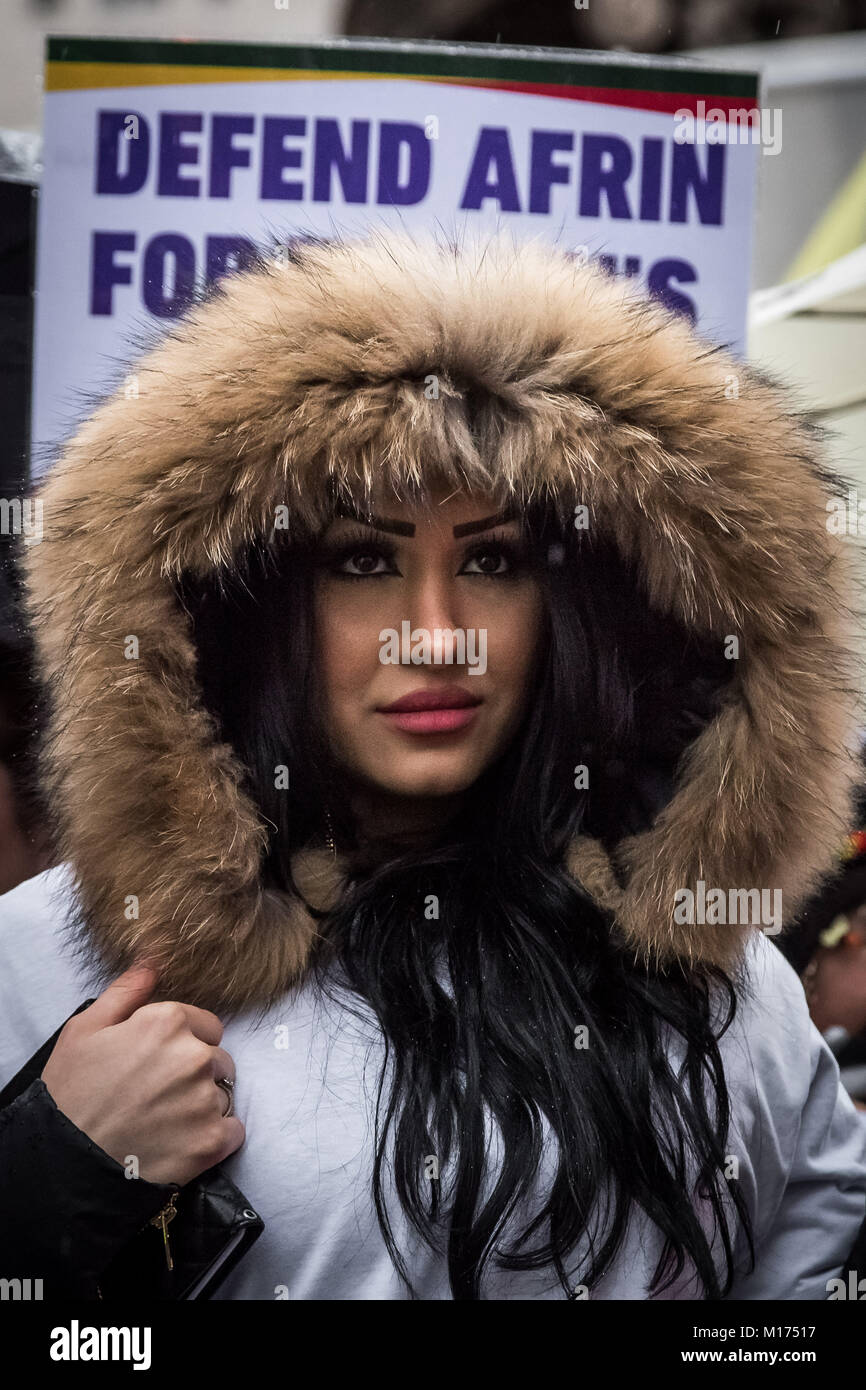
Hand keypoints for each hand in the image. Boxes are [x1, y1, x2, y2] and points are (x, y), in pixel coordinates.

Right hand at [41, 963, 243, 1185]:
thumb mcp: (84, 1030)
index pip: (207, 1025)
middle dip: (196, 1074)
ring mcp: (206, 1099)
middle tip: (159, 1096)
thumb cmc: (70, 1095)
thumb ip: (125, 992)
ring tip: (166, 1122)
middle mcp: (194, 1056)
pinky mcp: (213, 1140)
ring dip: (204, 1106)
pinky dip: (216, 1138)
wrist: (66, 1164)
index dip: (184, 1044)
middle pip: (217, 1059)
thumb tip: (153, 963)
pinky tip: (183, 1143)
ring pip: (224, 1094)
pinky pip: (234, 1131)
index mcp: (167, 1022)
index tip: (159, 1065)